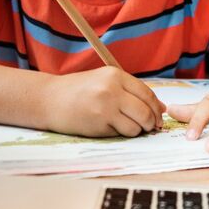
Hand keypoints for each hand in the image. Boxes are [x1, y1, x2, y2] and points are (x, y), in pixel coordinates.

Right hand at [45, 67, 164, 136]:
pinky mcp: (98, 123)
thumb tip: (159, 107)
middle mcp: (112, 89)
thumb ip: (128, 90)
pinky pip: (121, 133)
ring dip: (135, 130)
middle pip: (145, 111)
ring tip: (124, 126)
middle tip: (149, 127)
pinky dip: (120, 133)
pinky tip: (109, 127)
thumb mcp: (103, 81)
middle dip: (151, 123)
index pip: (147, 93)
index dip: (156, 108)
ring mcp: (105, 107)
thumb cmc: (77, 91)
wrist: (48, 99)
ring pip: (136, 126)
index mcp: (115, 75)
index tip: (158, 116)